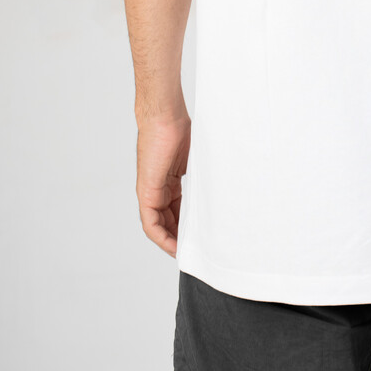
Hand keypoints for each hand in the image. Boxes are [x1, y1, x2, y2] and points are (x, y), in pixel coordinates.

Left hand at [135, 110, 191, 256]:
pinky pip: (150, 223)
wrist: (166, 117)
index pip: (176, 212)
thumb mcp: (196, 160)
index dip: (186, 227)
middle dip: (179, 238)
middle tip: (195, 251)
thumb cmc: (181, 130)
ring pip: (157, 226)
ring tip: (185, 253)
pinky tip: (172, 245)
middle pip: (167, 222)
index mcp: (169, 182)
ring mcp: (150, 191)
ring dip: (170, 242)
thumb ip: (202, 175)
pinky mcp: (146, 192)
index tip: (199, 238)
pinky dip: (160, 237)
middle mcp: (157, 189)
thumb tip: (224, 185)